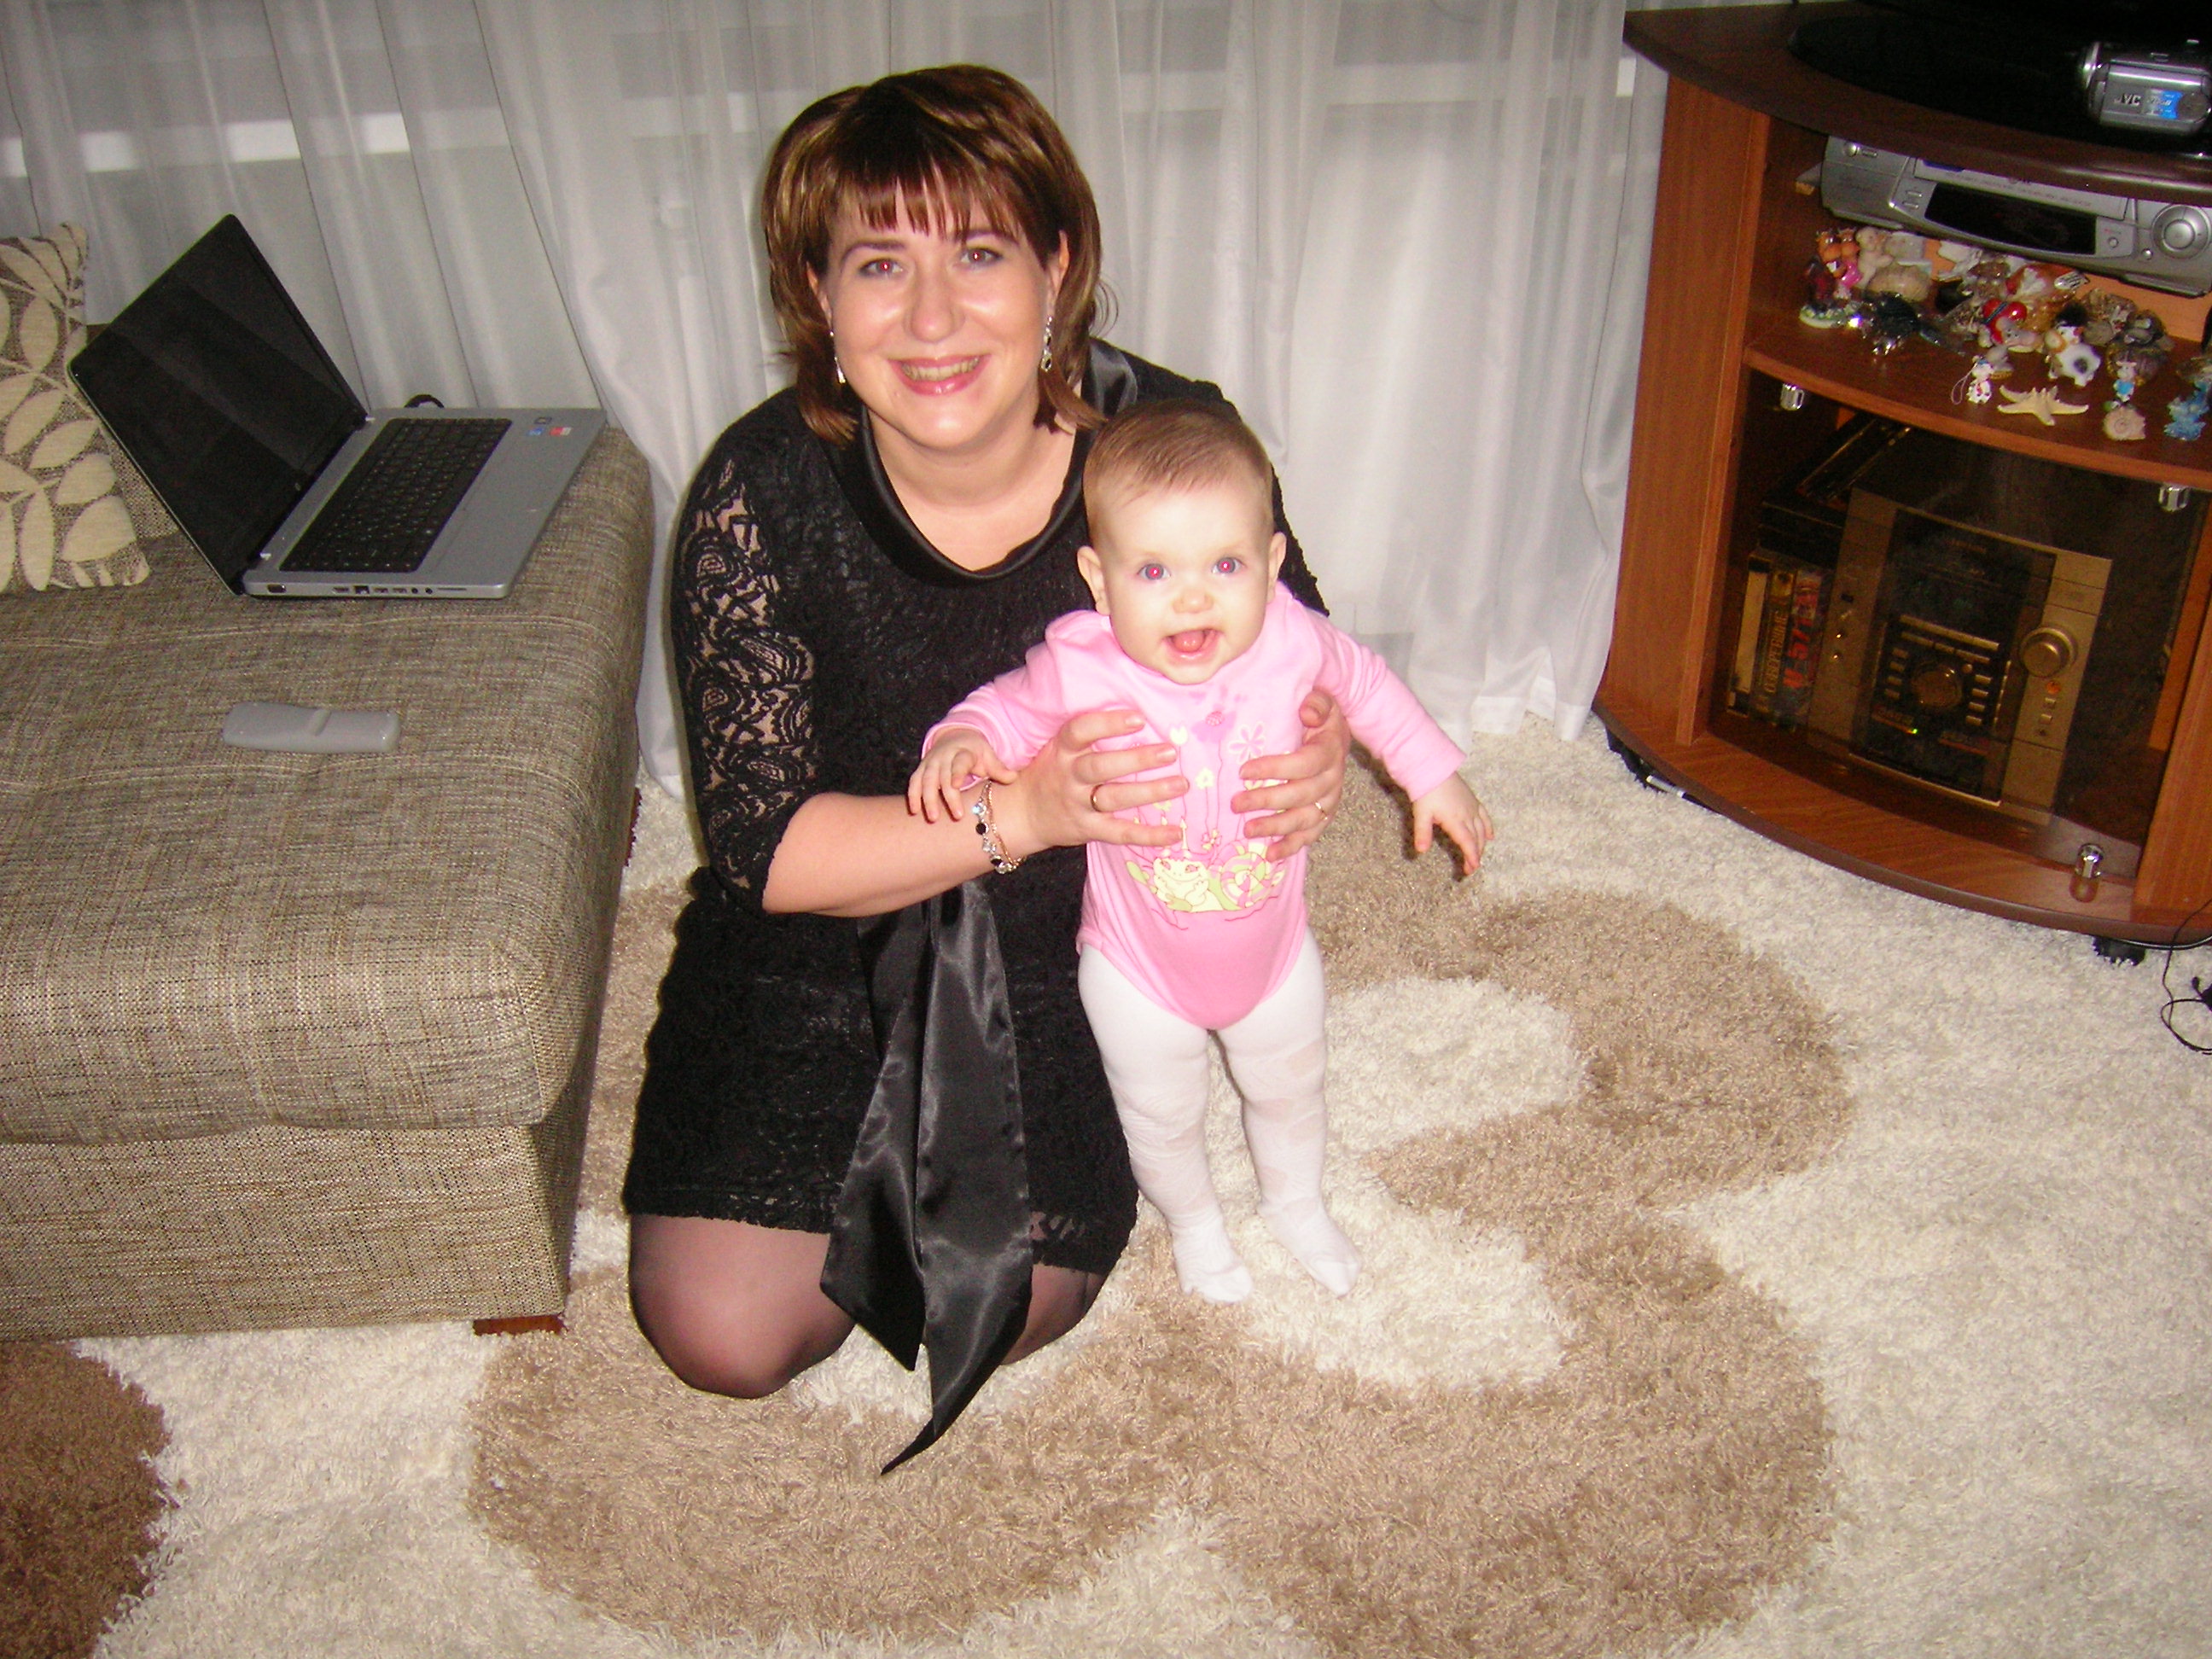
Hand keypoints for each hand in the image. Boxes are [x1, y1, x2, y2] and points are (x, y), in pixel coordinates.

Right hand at [907, 728, 1011, 823]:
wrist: (955, 736)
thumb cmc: (975, 751)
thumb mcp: (988, 756)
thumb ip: (999, 768)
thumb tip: (1013, 778)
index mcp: (962, 752)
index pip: (959, 763)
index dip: (956, 773)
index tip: (956, 785)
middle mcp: (944, 757)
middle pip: (943, 777)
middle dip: (947, 796)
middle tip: (956, 816)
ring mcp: (930, 763)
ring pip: (926, 780)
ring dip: (927, 799)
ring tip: (932, 818)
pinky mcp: (921, 769)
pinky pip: (914, 782)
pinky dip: (913, 795)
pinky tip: (914, 811)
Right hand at [991, 707, 1186, 857]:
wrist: (1022, 814)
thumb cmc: (1051, 772)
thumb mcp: (1059, 747)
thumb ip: (1088, 734)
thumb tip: (1139, 713)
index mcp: (1062, 751)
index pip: (1079, 732)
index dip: (1108, 724)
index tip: (1138, 717)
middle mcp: (1069, 777)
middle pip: (1100, 767)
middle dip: (1137, 759)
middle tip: (1170, 751)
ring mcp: (1078, 805)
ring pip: (1115, 798)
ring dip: (1149, 792)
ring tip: (1181, 784)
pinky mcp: (1089, 829)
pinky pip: (1120, 833)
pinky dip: (1148, 836)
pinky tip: (1175, 833)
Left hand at [1231, 688, 1349, 861]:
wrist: (1336, 734)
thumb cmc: (1317, 716)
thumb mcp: (1321, 700)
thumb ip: (1316, 703)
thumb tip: (1308, 712)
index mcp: (1330, 750)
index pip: (1305, 763)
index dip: (1275, 769)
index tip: (1243, 771)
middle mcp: (1333, 779)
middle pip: (1301, 795)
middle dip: (1267, 800)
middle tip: (1235, 803)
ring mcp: (1330, 800)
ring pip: (1305, 819)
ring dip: (1276, 827)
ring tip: (1248, 830)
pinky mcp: (1324, 815)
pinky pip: (1311, 835)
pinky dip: (1291, 846)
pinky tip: (1270, 854)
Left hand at [1410, 774, 1493, 875]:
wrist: (1434, 769)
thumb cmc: (1426, 791)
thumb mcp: (1421, 814)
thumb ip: (1422, 833)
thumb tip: (1420, 850)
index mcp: (1455, 820)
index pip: (1467, 842)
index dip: (1471, 856)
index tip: (1472, 869)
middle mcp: (1467, 815)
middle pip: (1476, 839)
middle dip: (1475, 855)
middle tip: (1471, 868)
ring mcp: (1472, 807)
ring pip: (1481, 830)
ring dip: (1481, 845)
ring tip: (1478, 856)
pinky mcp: (1473, 800)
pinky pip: (1484, 816)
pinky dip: (1488, 828)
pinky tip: (1490, 837)